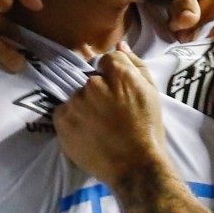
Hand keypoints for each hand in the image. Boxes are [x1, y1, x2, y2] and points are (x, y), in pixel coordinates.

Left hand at [54, 49, 166, 184]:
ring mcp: (76, 103)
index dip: (113, 77)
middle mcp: (94, 84)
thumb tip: (119, 45)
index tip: (119, 95)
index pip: (107, 60)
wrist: (135, 167)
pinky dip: (72, 121)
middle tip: (110, 115)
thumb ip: (135, 65)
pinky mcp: (63, 122)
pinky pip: (63, 112)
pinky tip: (88, 133)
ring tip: (100, 128)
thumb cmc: (149, 130)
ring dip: (85, 107)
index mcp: (119, 74)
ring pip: (77, 96)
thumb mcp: (151, 93)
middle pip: (91, 79)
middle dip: (99, 93)